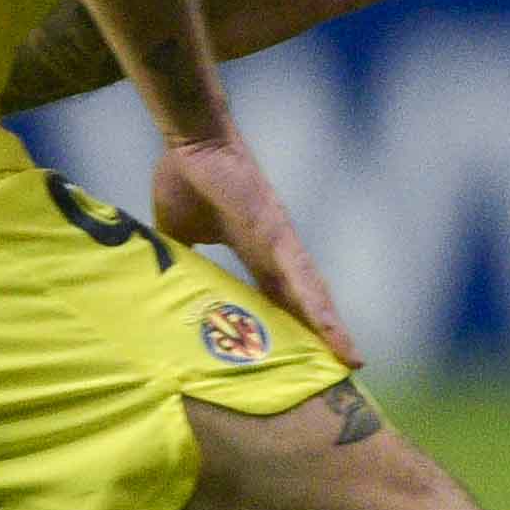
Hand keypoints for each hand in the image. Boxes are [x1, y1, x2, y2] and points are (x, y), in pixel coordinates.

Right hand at [151, 133, 360, 366]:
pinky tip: (327, 324)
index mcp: (256, 256)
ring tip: (347, 356)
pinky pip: (296, 271)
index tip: (312, 355)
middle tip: (348, 365)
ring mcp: (278, 242)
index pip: (282, 300)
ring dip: (328, 325)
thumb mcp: (179, 233)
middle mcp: (275, 252)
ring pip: (310, 292)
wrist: (191, 143)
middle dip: (326, 334)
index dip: (298, 326)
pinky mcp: (273, 232)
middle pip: (306, 302)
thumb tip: (161, 281)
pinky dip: (312, 298)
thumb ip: (180, 258)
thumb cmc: (187, 180)